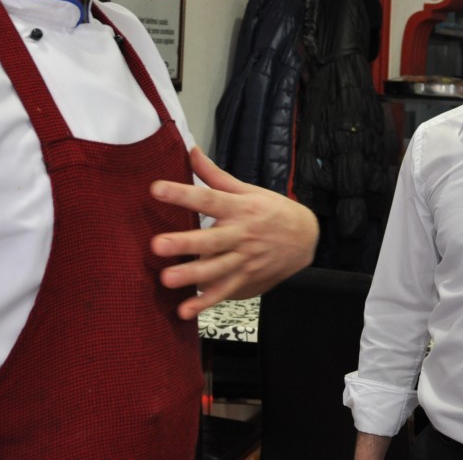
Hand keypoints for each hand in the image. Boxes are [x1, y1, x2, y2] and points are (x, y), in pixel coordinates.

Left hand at [150, 147, 318, 318]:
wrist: (306, 238)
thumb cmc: (272, 210)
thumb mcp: (248, 189)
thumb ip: (215, 175)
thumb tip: (191, 151)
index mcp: (239, 208)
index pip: (208, 198)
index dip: (182, 194)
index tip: (156, 189)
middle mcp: (241, 234)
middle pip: (210, 239)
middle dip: (184, 243)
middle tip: (156, 245)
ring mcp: (244, 259)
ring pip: (216, 269)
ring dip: (191, 276)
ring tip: (166, 280)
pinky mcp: (246, 279)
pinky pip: (224, 292)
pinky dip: (206, 303)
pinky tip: (185, 310)